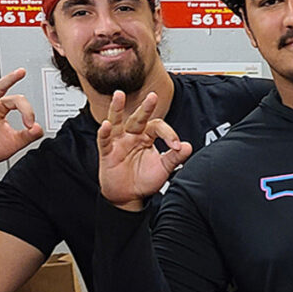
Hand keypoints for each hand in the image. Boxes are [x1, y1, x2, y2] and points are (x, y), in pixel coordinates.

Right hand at [97, 90, 191, 209]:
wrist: (129, 196)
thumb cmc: (144, 179)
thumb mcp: (163, 168)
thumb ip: (175, 157)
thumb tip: (188, 147)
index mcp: (147, 136)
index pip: (158, 126)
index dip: (169, 134)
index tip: (177, 146)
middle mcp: (132, 135)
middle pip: (139, 118)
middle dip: (146, 107)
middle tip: (153, 96)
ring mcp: (119, 142)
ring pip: (117, 121)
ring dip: (117, 108)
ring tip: (119, 95)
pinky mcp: (107, 152)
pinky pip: (105, 140)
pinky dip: (104, 132)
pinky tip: (106, 125)